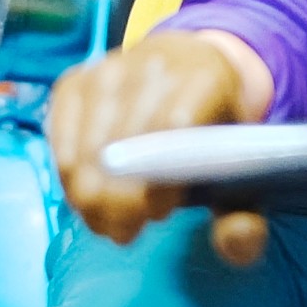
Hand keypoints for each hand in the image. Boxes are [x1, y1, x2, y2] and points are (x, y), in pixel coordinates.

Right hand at [48, 32, 268, 264]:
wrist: (190, 68)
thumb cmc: (215, 130)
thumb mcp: (241, 170)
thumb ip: (245, 215)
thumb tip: (238, 241)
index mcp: (207, 77)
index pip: (172, 129)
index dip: (159, 181)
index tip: (160, 213)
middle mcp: (155, 64)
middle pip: (122, 145)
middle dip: (118, 203)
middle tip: (126, 232)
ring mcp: (109, 69)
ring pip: (86, 149)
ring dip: (90, 199)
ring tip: (109, 222)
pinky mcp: (76, 81)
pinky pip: (61, 143)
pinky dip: (70, 181)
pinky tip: (88, 199)